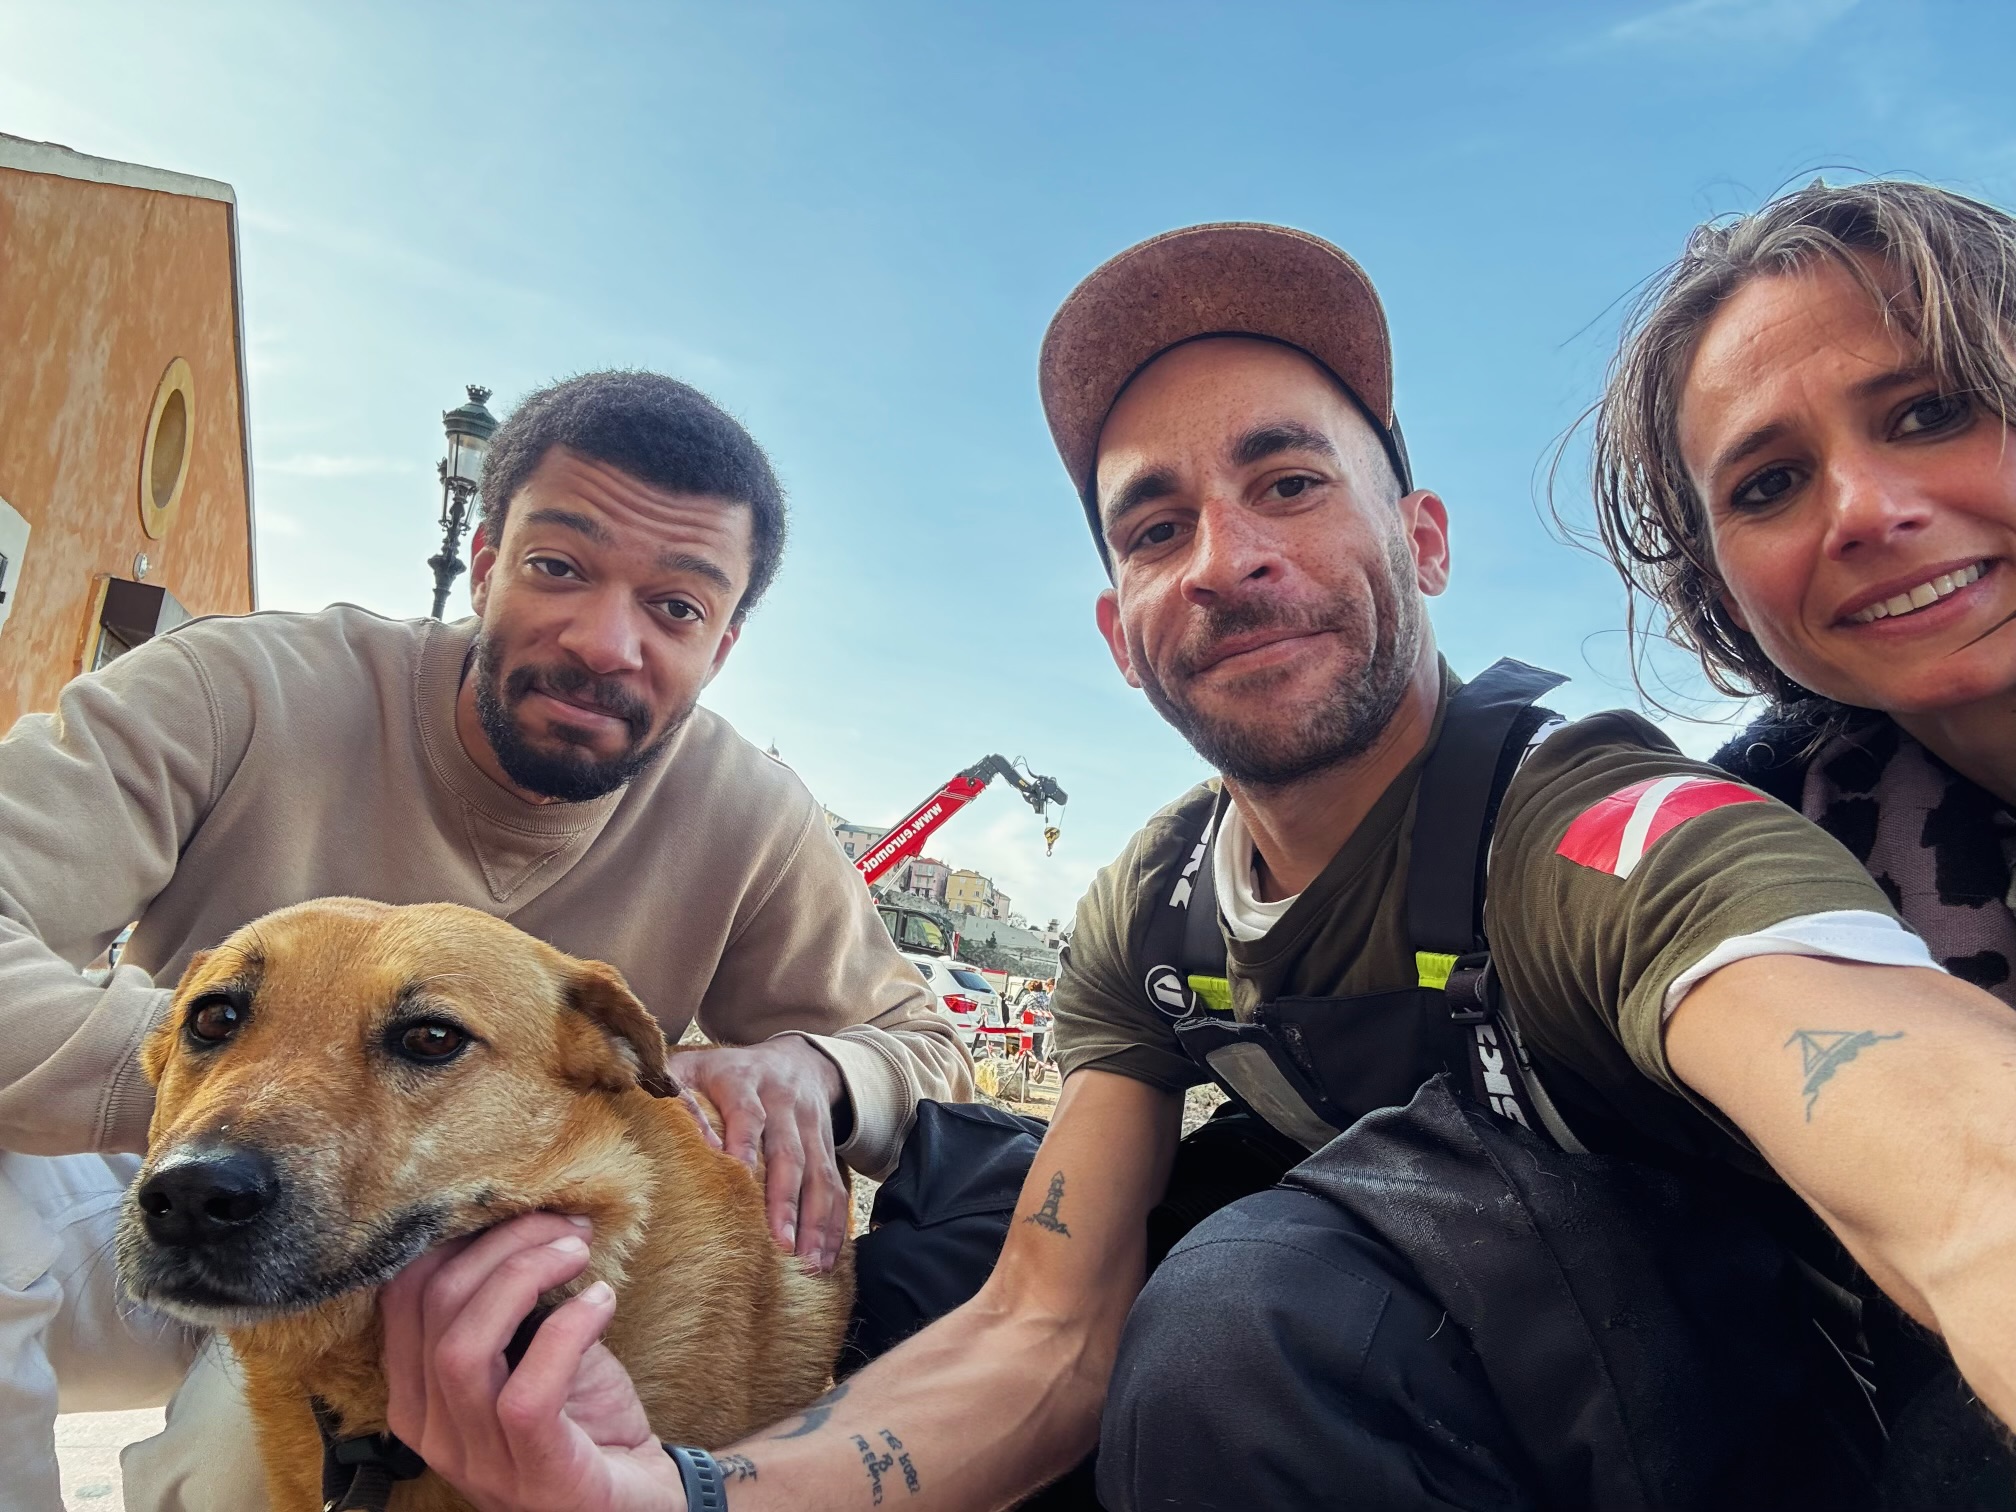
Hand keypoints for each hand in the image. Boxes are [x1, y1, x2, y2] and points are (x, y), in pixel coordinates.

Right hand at [382, 1213, 685, 1511]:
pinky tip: (602, 1301)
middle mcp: (434, 1433)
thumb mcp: (532, 1353)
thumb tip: (523, 1219)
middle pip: (433, 1307)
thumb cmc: (584, 1419)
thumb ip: (510, 1305)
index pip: (400, 1295)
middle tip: (564, 1227)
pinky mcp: (535, 1475)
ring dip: (526, 1277)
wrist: (634, 1500)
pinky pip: (527, 1392)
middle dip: (502, 1245)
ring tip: (578, 1253)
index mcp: (419, 1397)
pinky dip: (567, 1329)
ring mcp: (479, 1461)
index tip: (520, 1211)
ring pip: (464, 1347)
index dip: (457, 1236)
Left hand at [669, 1037, 848, 1271]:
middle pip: (789, 1153)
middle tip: (778, 1243)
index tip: (739, 1174)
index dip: (743, 1142)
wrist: (799, 1058)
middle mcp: (784, 1103)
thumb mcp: (695, 1066)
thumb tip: (653, 1118)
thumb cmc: (729, 1073)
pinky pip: (836, 1187)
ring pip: (819, 1175)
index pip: (747, 1113)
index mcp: (745, 1080)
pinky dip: (834, 1224)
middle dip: (785, 1201)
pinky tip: (827, 1258)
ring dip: (814, 1221)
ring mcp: (811, 1127)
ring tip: (808, 1262)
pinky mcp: (828, 1148)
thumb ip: (671, 1088)